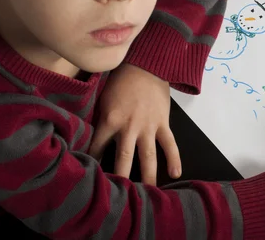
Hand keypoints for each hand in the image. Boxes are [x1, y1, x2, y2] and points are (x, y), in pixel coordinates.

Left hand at [89, 63, 181, 184]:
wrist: (146, 66)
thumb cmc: (121, 81)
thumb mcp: (104, 99)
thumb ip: (101, 120)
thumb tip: (93, 139)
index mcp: (110, 120)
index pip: (97, 147)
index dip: (92, 163)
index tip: (88, 178)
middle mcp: (129, 126)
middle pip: (124, 159)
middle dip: (120, 179)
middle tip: (118, 198)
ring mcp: (148, 126)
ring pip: (148, 156)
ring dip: (148, 176)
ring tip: (148, 195)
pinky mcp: (163, 123)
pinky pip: (170, 143)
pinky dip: (174, 158)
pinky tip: (176, 173)